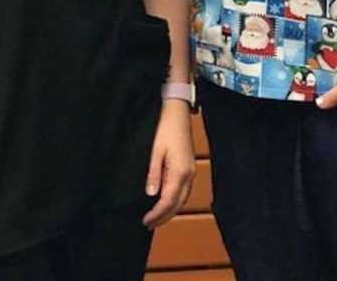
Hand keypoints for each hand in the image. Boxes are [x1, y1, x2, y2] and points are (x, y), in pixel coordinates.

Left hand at [143, 100, 194, 228]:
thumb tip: (151, 194)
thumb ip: (154, 173)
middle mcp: (189, 174)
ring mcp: (191, 171)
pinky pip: (184, 190)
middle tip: (149, 224)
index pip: (168, 201)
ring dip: (170, 210)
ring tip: (156, 217)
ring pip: (182, 198)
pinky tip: (166, 200)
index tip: (145, 221)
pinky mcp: (190, 166)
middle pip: (178, 204)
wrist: (178, 112)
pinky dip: (175, 199)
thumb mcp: (155, 150)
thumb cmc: (165, 128)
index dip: (157, 214)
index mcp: (180, 172)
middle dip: (164, 217)